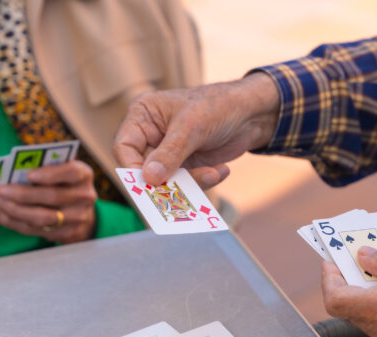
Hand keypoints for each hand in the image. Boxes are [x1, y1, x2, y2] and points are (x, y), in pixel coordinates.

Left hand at [0, 161, 97, 243]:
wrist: (81, 212)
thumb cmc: (63, 184)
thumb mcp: (61, 170)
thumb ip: (45, 167)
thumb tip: (15, 169)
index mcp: (83, 175)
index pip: (71, 172)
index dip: (51, 174)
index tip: (29, 175)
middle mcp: (84, 196)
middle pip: (53, 197)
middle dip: (23, 194)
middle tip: (0, 191)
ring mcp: (78, 218)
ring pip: (42, 217)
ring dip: (15, 211)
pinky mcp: (66, 234)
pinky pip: (36, 230)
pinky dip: (14, 222)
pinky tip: (0, 214)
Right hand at [113, 72, 279, 189]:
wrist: (252, 112)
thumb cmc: (218, 106)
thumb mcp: (192, 128)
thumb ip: (170, 154)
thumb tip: (149, 179)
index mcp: (143, 115)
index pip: (124, 147)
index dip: (132, 169)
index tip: (149, 184)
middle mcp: (151, 134)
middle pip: (144, 169)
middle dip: (167, 180)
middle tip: (181, 191)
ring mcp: (168, 151)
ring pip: (166, 181)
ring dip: (190, 183)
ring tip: (213, 174)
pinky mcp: (186, 165)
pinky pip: (186, 183)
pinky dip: (203, 180)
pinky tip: (221, 170)